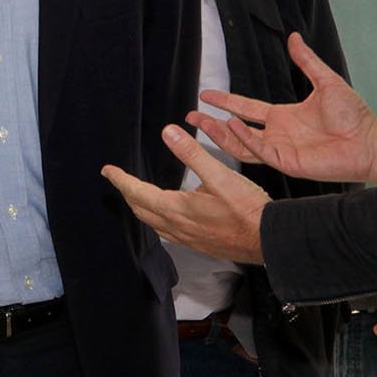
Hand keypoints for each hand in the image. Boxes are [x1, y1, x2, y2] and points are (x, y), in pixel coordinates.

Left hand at [103, 126, 269, 263]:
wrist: (269, 240)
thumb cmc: (247, 209)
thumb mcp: (220, 175)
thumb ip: (192, 154)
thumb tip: (168, 132)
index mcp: (176, 208)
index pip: (137, 192)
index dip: (121, 180)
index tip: (107, 171)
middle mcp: (176, 227)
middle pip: (141, 209)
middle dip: (126, 193)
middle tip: (117, 180)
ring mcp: (187, 239)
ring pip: (153, 223)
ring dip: (140, 208)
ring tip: (136, 196)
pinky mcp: (199, 245)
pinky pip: (167, 233)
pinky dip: (157, 221)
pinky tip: (166, 217)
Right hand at [188, 33, 376, 183]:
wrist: (368, 141)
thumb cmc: (353, 115)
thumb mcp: (326, 81)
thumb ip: (306, 61)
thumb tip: (293, 37)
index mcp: (282, 117)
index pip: (246, 108)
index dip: (226, 101)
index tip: (205, 94)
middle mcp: (276, 134)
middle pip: (235, 129)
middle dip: (212, 123)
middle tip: (190, 116)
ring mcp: (279, 150)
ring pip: (241, 144)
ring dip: (221, 133)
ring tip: (202, 122)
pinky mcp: (285, 161)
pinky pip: (258, 150)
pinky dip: (243, 138)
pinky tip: (232, 124)